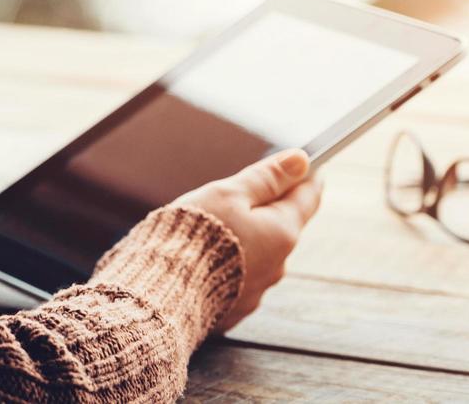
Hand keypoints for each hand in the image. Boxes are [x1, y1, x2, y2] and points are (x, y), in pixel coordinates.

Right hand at [175, 148, 321, 332]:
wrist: (160, 293)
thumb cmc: (192, 237)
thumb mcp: (228, 194)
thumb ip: (266, 178)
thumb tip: (301, 160)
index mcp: (281, 232)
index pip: (308, 196)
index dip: (306, 175)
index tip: (303, 163)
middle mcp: (278, 265)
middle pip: (281, 225)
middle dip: (265, 207)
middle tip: (237, 192)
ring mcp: (257, 290)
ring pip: (258, 252)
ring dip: (243, 237)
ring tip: (207, 228)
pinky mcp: (235, 308)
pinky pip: (237, 277)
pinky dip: (226, 263)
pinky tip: (200, 257)